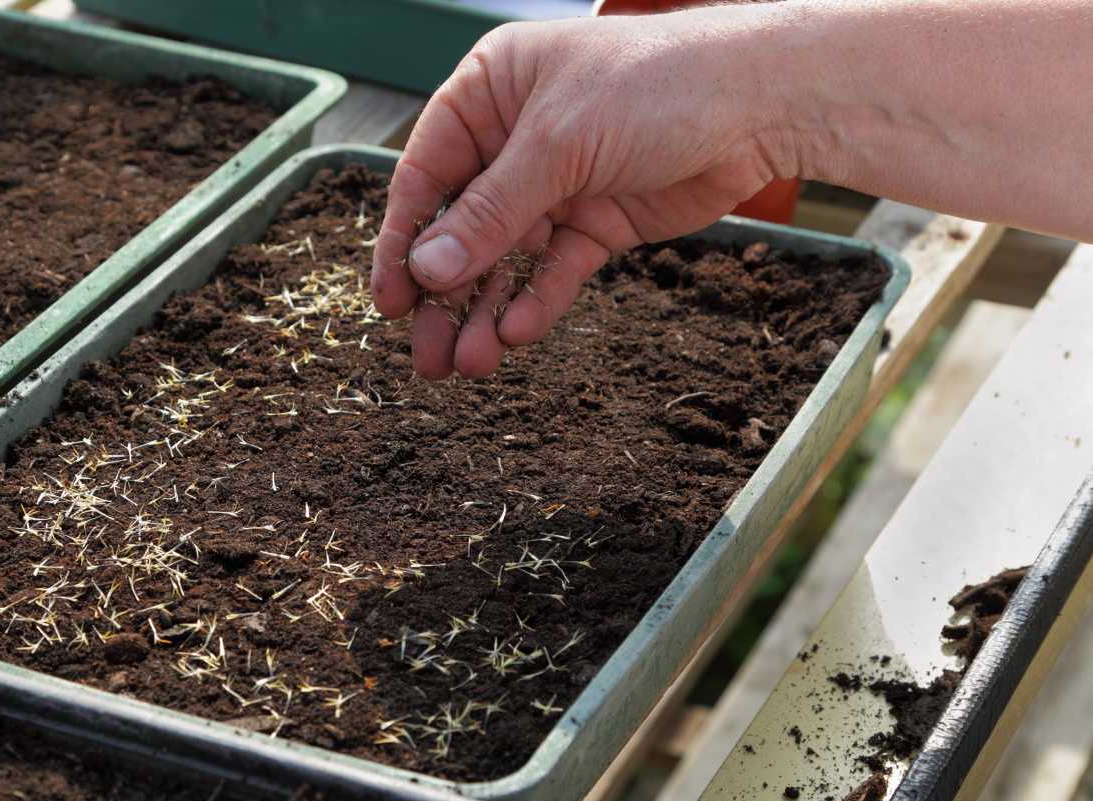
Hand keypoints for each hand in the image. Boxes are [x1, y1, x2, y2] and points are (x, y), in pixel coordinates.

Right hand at [369, 11, 794, 379]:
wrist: (762, 102)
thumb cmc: (657, 82)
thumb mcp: (558, 145)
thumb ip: (491, 213)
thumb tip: (428, 271)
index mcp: (488, 94)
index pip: (426, 176)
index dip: (404, 241)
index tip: (391, 301)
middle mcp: (513, 140)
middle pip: (461, 227)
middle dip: (444, 295)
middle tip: (425, 356)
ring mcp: (556, 183)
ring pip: (504, 259)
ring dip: (485, 312)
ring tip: (469, 365)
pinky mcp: (596, 222)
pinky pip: (552, 271)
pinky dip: (534, 303)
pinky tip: (514, 335)